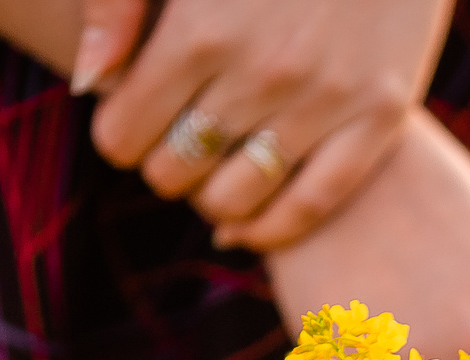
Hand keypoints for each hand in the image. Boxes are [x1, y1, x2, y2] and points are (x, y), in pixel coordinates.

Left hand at [78, 0, 453, 252]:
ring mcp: (326, 99)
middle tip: (176, 136)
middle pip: (173, 171)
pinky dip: (270, 227)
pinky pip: (312, 206)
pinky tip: (246, 222)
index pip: (123, 135)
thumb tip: (89, 82)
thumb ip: (119, 3)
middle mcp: (262, 73)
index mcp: (201, 30)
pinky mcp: (381, 114)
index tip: (132, 117)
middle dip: (161, 159)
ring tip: (213, 164)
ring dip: (210, 194)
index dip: (118, 133)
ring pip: (234, 198)